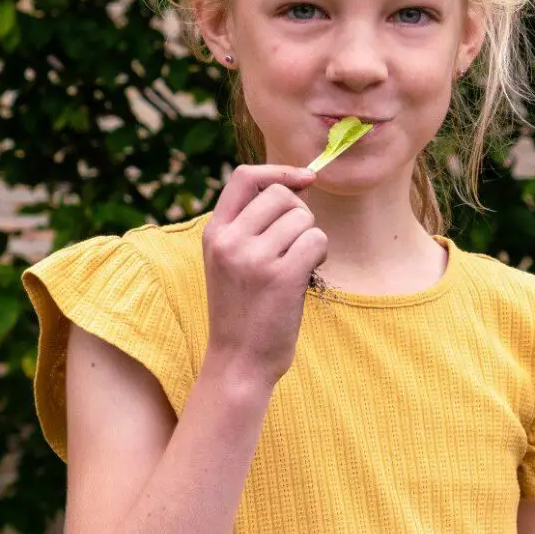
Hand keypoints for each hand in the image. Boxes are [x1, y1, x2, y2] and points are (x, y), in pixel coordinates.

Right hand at [199, 164, 327, 388]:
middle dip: (300, 214)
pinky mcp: (281, 276)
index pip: (244, 177)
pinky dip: (320, 254)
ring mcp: (254, 258)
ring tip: (298, 265)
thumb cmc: (243, 310)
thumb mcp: (229, 261)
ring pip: (303, 218)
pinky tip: (308, 273)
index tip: (305, 179)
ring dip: (311, 238)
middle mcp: (230, 240)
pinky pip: (316, 240)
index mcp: (214, 233)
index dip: (279, 171)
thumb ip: (250, 224)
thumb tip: (295, 185)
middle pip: (281, 194)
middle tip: (296, 244)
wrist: (238, 361)